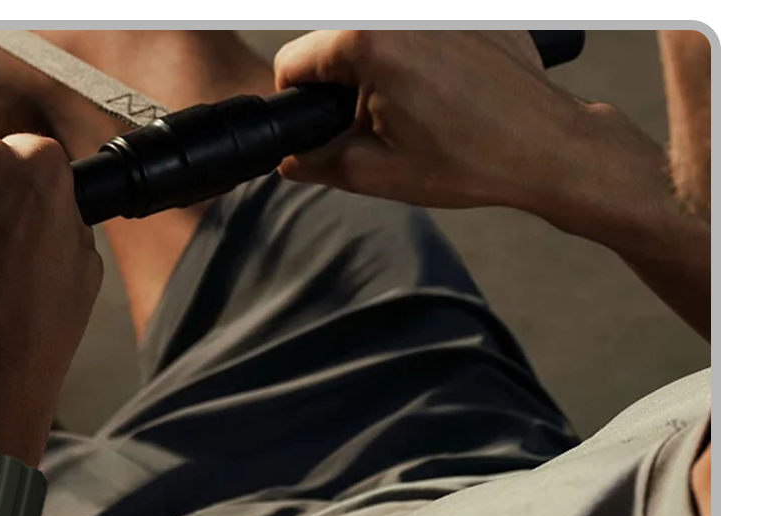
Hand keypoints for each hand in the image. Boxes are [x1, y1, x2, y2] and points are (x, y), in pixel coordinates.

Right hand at [274, 30, 603, 213]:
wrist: (552, 148)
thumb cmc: (473, 158)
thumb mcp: (374, 172)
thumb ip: (313, 161)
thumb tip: (290, 156)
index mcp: (370, 42)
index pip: (294, 59)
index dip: (298, 100)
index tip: (325, 124)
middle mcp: (401, 14)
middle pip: (336, 42)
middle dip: (343, 83)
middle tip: (379, 122)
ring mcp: (438, 11)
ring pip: (379, 35)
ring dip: (383, 67)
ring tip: (419, 107)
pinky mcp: (471, 14)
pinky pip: (421, 31)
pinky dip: (424, 55)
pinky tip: (449, 90)